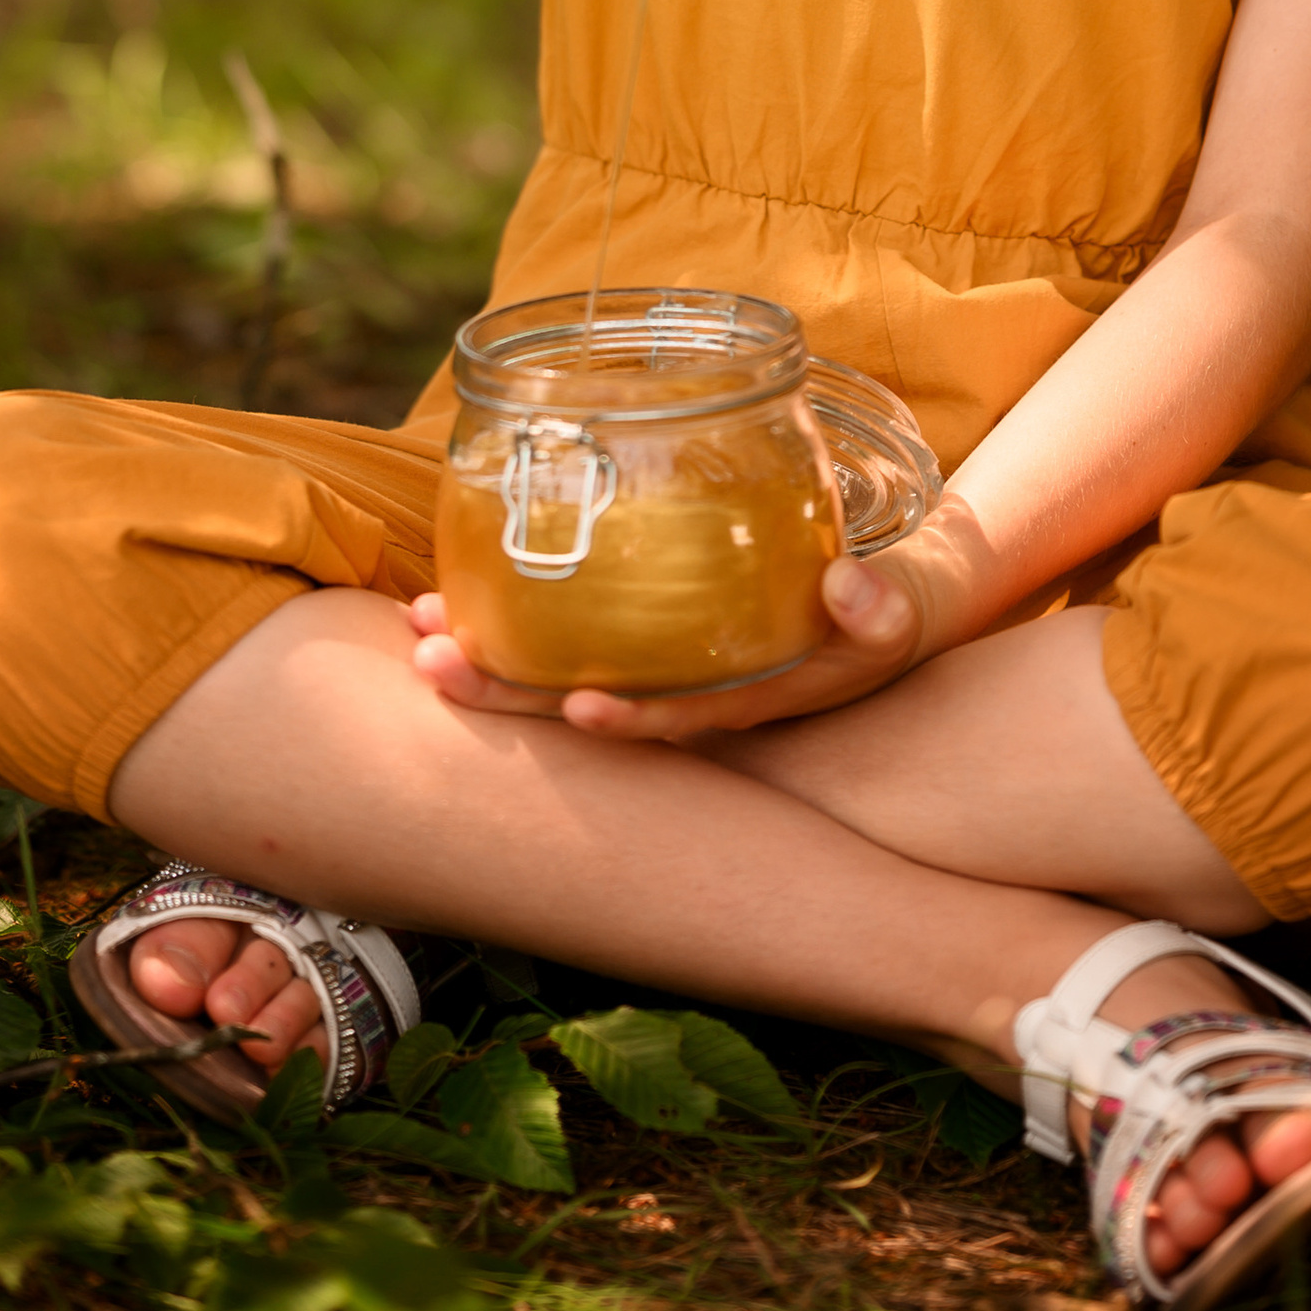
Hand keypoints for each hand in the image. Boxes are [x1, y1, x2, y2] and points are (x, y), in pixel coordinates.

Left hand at [403, 542, 949, 744]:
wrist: (871, 621)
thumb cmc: (880, 619)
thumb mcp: (895, 618)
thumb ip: (880, 609)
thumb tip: (849, 588)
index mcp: (739, 706)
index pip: (670, 723)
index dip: (623, 721)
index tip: (574, 708)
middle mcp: (682, 705)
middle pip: (583, 709)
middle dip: (505, 691)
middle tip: (429, 660)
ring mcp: (656, 679)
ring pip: (557, 678)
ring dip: (488, 658)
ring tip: (415, 629)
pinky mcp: (643, 648)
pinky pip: (564, 645)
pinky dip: (512, 629)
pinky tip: (461, 602)